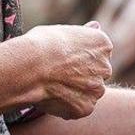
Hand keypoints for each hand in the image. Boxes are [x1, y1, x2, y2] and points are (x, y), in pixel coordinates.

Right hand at [0, 26, 114, 118]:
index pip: (97, 55)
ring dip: (75, 92)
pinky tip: (51, 98)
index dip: (78, 59)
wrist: (29, 66)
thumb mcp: (63, 31)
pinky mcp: (87, 107)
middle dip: (81, 77)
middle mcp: (105, 67)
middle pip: (96, 75)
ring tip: (52, 86)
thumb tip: (96, 26)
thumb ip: (82, 34)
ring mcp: (97, 89)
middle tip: (57, 75)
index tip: (63, 60)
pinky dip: (68, 106)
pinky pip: (78, 108)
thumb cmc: (40, 45)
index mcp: (103, 45)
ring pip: (88, 93)